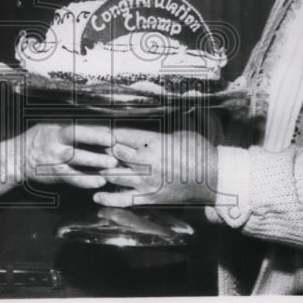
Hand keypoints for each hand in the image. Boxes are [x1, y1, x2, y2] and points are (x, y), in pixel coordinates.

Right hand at [20, 123, 116, 189]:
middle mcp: (56, 143)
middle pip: (77, 140)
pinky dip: (86, 180)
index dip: (94, 132)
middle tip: (115, 148)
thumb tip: (95, 123)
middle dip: (96, 144)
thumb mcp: (50, 126)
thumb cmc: (39, 140)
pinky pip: (72, 178)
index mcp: (56, 129)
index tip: (111, 134)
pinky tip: (98, 182)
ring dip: (95, 163)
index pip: (77, 128)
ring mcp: (54, 159)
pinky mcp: (54, 174)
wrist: (18, 158)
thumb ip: (69, 126)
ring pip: (76, 160)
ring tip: (112, 167)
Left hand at [94, 128, 218, 206]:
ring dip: (103, 170)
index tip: (91, 130)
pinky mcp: (150, 197)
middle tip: (89, 148)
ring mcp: (147, 181)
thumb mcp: (182, 130)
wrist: (213, 177)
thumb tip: (163, 102)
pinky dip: (108, 198)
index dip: (104, 132)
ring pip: (115, 175)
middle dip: (102, 151)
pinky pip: (124, 200)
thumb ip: (165, 121)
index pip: (120, 134)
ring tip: (92, 167)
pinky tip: (96, 195)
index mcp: (153, 141)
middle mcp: (147, 161)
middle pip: (113, 154)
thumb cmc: (199, 150)